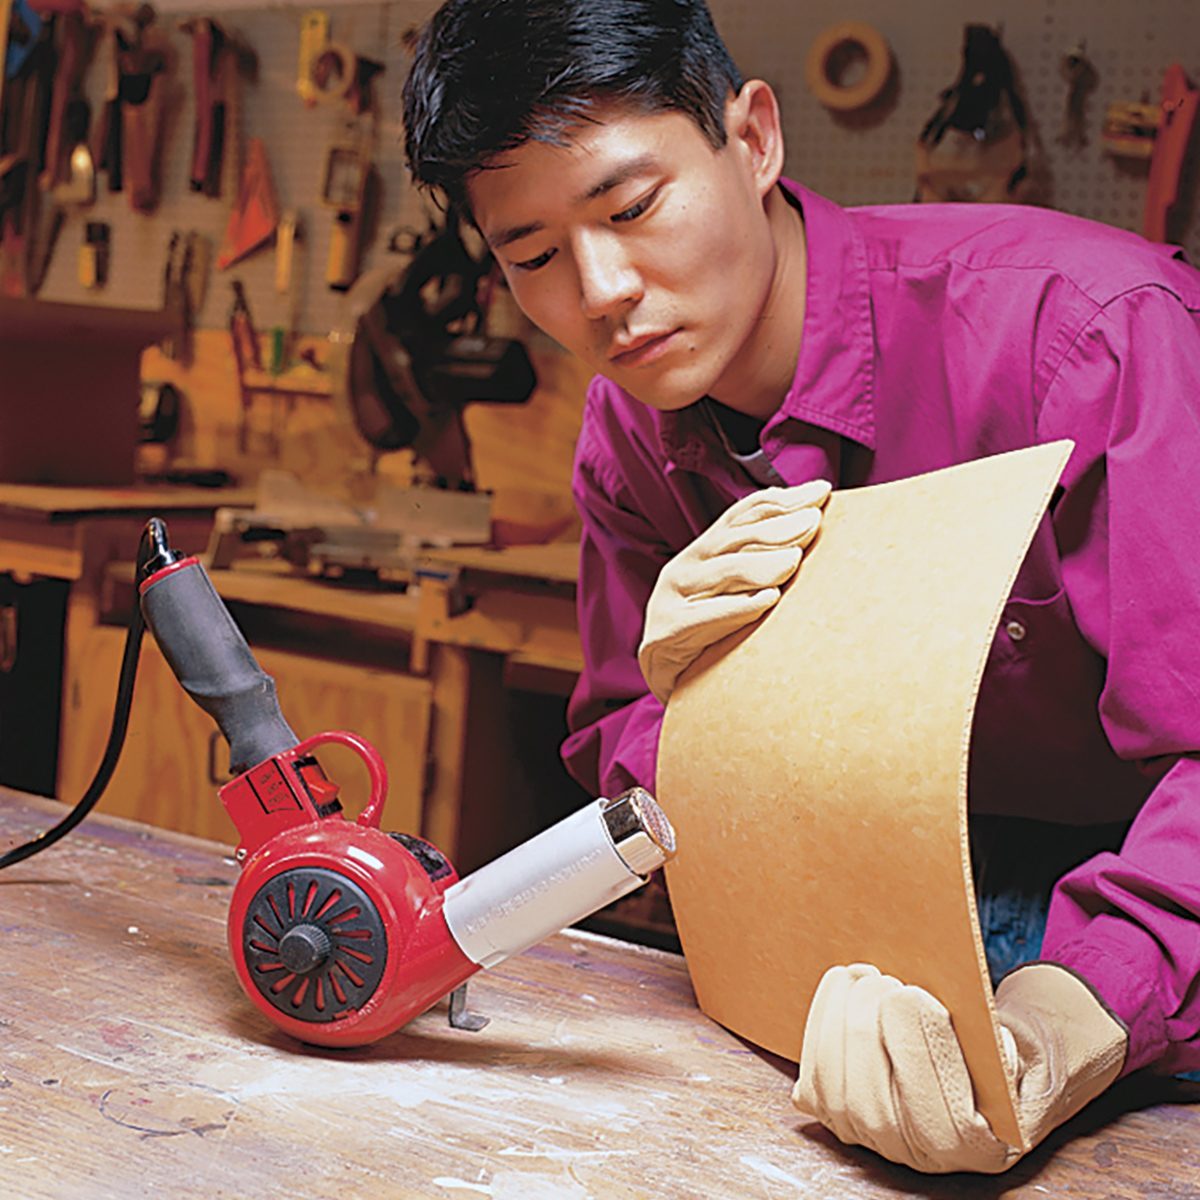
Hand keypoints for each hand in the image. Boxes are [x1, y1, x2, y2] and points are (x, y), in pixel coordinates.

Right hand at [637, 480, 831, 704]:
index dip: (781, 500)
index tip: (822, 492)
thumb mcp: (733, 595)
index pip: (741, 517)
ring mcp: (669, 601)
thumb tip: (812, 530)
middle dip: (777, 527)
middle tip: (814, 522)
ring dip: (761, 564)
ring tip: (794, 559)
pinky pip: (705, 619)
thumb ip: (758, 565)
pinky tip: (767, 601)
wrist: (673, 691)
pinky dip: (737, 609)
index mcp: (700, 554)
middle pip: (734, 539)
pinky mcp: (665, 635)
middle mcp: (682, 569)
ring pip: (721, 574)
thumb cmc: (713, 642)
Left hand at [792, 962, 1126, 1173]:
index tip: (912, 995)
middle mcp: (921, 1158)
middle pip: (874, 1106)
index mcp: (978, 1149)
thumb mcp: (1017, 1054)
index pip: (941, 1116)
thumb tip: (978, 1032)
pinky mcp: (837, 1118)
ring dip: (839, 1023)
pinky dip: (819, 1027)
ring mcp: (873, 1142)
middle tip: (882, 979)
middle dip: (870, 1031)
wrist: (972, 1068)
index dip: (919, 1051)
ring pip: (836, 1093)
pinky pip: (814, 1081)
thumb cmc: (995, 1054)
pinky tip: (841, 988)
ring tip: (861, 975)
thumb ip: (1001, 1053)